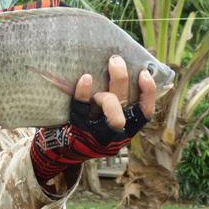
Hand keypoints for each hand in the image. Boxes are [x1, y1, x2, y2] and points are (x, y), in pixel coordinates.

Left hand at [30, 56, 155, 185]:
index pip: (144, 113)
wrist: (61, 149)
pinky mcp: (78, 129)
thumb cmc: (89, 124)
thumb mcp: (108, 117)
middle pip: (125, 103)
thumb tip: (128, 68)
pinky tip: (85, 78)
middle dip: (122, 79)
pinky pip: (82, 109)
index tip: (144, 73)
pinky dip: (84, 93)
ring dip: (110, 82)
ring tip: (107, 63)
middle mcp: (115, 131)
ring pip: (109, 105)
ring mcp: (96, 131)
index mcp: (127, 129)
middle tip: (116, 60)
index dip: (148, 93)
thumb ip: (118, 100)